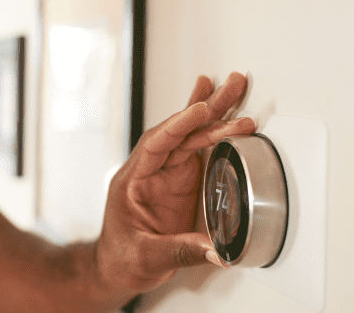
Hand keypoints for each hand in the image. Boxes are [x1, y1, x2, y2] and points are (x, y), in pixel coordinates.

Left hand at [94, 72, 255, 297]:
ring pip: (191, 136)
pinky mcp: (181, 182)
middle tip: (231, 85)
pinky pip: (199, 149)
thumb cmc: (122, 259)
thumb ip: (181, 251)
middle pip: (179, 131)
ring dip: (215, 113)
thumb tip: (217, 250)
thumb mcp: (147, 257)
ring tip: (235, 87)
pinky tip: (223, 111)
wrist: (118, 269)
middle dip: (206, 107)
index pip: (156, 143)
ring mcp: (167, 174)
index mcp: (133, 180)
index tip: (200, 109)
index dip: (178, 125)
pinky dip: (213, 130)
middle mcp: (150, 170)